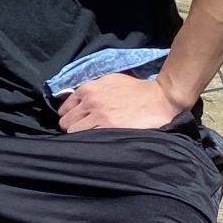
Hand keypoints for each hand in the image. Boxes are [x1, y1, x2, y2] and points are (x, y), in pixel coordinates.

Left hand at [56, 71, 182, 131]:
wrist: (158, 98)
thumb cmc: (135, 90)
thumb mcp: (109, 81)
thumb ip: (91, 91)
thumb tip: (77, 102)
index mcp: (88, 88)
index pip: (64, 108)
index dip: (70, 116)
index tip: (78, 121)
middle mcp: (89, 101)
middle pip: (65, 122)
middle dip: (72, 127)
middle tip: (84, 131)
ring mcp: (98, 115)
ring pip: (72, 132)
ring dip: (80, 135)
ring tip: (91, 136)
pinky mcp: (108, 127)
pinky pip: (87, 138)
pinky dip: (89, 141)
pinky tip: (98, 140)